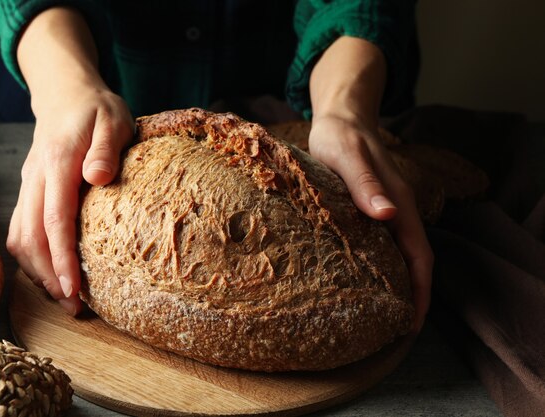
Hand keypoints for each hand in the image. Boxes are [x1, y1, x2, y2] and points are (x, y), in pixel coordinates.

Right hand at [6, 7, 132, 314]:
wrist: (66, 95)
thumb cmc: (96, 110)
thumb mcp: (113, 119)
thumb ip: (106, 148)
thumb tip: (97, 178)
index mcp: (57, 163)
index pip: (55, 220)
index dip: (61, 258)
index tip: (73, 289)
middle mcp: (36, 179)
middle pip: (31, 237)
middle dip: (49, 276)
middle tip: (74, 307)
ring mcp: (29, 186)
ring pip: (20, 237)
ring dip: (38, 271)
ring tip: (65, 298)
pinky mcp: (30, 191)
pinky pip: (21, 229)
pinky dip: (32, 256)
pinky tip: (50, 273)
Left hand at [309, 115, 432, 330]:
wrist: (340, 117)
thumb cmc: (340, 136)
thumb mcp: (347, 156)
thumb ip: (366, 183)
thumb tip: (388, 215)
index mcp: (398, 202)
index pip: (418, 254)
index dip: (419, 289)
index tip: (411, 322)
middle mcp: (396, 210)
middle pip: (412, 260)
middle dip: (410, 296)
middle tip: (393, 330)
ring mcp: (384, 209)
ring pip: (398, 254)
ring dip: (396, 283)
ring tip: (380, 315)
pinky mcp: (369, 207)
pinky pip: (381, 243)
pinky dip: (380, 266)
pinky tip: (363, 280)